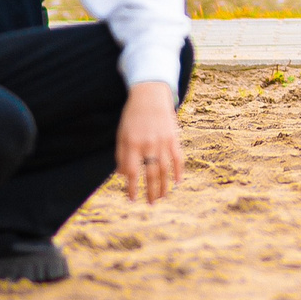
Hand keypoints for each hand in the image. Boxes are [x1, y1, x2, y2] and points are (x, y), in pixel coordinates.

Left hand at [115, 81, 183, 202]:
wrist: (150, 95)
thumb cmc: (132, 117)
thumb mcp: (121, 134)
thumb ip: (121, 155)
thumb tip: (123, 176)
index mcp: (132, 144)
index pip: (133, 172)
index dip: (132, 188)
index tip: (132, 199)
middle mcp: (148, 144)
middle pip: (151, 174)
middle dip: (151, 192)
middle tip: (151, 204)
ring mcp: (163, 141)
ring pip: (165, 169)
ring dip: (164, 186)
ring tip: (162, 197)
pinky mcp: (173, 138)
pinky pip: (178, 158)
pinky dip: (179, 171)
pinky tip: (177, 182)